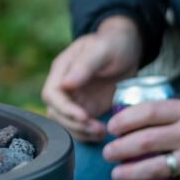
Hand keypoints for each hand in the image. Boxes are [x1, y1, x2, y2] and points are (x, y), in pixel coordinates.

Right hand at [41, 16, 142, 140]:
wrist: (128, 49)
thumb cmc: (113, 44)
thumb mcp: (102, 49)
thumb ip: (85, 65)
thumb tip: (66, 84)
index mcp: (62, 69)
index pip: (52, 94)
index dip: (64, 108)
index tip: (84, 116)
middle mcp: (64, 86)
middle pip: (56, 113)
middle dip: (75, 124)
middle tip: (97, 128)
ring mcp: (75, 99)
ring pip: (66, 123)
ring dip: (82, 132)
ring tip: (102, 132)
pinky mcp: (87, 109)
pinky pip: (80, 127)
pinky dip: (88, 135)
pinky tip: (102, 134)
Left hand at [103, 96, 179, 179]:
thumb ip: (179, 113)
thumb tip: (149, 120)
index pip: (147, 113)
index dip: (123, 120)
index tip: (112, 127)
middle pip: (142, 142)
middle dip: (118, 150)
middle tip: (108, 154)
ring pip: (152, 170)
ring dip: (129, 175)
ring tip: (119, 176)